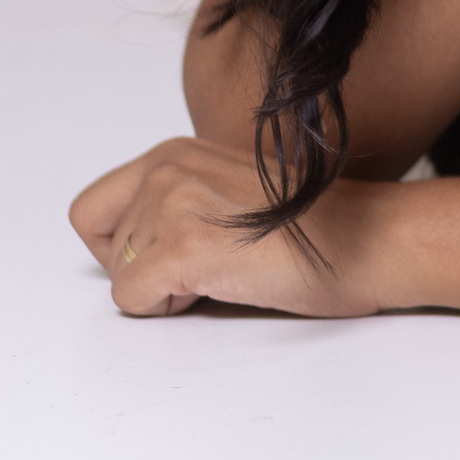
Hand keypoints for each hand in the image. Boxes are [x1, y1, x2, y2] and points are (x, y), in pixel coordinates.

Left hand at [68, 138, 384, 318]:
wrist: (369, 237)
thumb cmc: (319, 224)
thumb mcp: (228, 189)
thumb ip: (179, 199)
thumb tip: (135, 242)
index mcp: (176, 152)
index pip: (90, 210)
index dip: (120, 243)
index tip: (168, 251)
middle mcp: (166, 169)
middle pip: (99, 244)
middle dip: (140, 266)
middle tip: (201, 264)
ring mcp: (172, 205)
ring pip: (118, 275)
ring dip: (161, 287)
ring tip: (223, 270)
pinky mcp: (182, 248)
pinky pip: (131, 300)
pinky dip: (167, 307)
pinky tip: (219, 285)